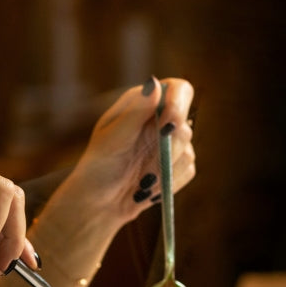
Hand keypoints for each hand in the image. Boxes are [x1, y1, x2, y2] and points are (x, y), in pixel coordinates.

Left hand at [68, 77, 195, 221]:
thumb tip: (155, 84)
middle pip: (185, 126)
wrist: (99, 203)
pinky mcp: (178, 167)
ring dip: (162, 171)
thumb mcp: (111, 139)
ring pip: (187, 152)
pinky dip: (168, 183)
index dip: (179, 104)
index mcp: (144, 104)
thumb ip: (135, 113)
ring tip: (139, 181)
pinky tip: (147, 188)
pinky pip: (188, 171)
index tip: (168, 124)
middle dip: (166, 150)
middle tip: (144, 169)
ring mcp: (172, 144)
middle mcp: (161, 120)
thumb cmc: (97, 167)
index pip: (178, 90)